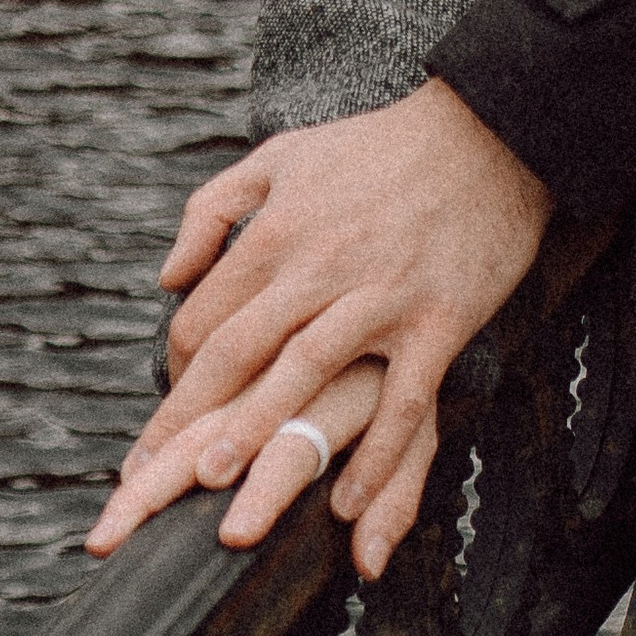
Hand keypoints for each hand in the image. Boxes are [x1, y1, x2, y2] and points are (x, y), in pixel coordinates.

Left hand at [95, 83, 553, 579]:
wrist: (486, 132)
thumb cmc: (376, 149)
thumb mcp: (281, 156)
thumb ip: (214, 210)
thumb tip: (168, 278)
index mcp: (278, 229)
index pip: (203, 316)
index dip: (174, 376)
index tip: (166, 423)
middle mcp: (320, 264)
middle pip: (238, 349)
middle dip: (188, 419)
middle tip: (149, 484)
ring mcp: (380, 295)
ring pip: (306, 371)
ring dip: (259, 432)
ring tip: (221, 494)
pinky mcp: (438, 320)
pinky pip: (401, 399)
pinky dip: (373, 455)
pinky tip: (346, 503)